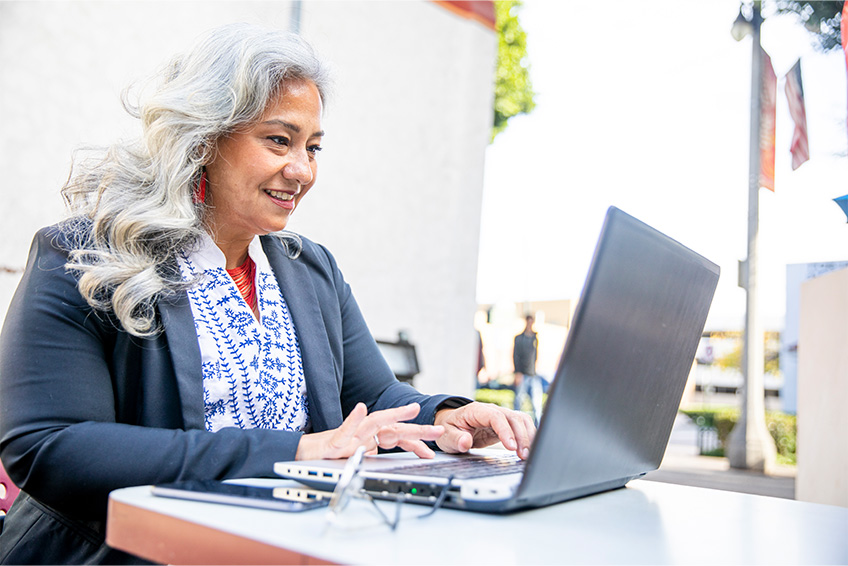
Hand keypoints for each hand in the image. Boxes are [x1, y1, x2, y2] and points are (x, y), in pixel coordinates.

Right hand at [295, 402, 444, 460]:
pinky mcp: (333, 440)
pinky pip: (344, 429)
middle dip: (416, 428)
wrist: (302, 455)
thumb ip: (372, 451)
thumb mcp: (356, 456)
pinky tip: (361, 409)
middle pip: (393, 428)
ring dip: (393, 415)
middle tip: (438, 429)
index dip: (416, 438)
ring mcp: (349, 435)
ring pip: (374, 422)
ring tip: (411, 409)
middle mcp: (363, 433)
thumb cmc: (328, 453)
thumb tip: (386, 452)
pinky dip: (353, 419)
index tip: (434, 441)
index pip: (397, 436)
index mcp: (370, 438)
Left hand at [434, 402, 535, 458]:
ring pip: (521, 420)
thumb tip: (465, 442)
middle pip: (513, 418)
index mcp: (476, 410)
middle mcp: (491, 410)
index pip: (495, 417)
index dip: (505, 431)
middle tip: (523, 455)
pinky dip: (528, 435)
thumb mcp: (446, 436)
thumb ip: (456, 439)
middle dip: (521, 437)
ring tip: (527, 454)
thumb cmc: (450, 428)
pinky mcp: (506, 424)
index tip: (511, 447)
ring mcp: (500, 416)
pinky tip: (529, 448)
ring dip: (527, 436)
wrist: (452, 425)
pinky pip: (522, 426)